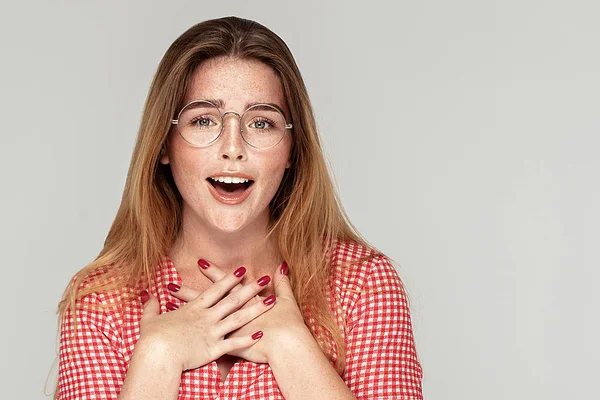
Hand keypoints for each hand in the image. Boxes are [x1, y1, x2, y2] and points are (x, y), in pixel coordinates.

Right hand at [138, 266, 274, 371]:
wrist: (156, 356)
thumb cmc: (152, 339)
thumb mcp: (150, 319)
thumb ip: (151, 306)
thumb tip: (148, 295)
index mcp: (194, 309)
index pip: (215, 290)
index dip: (229, 279)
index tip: (242, 270)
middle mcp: (206, 317)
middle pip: (232, 299)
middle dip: (249, 288)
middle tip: (263, 279)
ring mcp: (212, 332)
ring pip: (238, 318)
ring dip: (256, 309)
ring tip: (271, 300)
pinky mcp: (214, 349)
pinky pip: (234, 343)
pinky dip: (248, 338)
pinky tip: (262, 333)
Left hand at [170, 260, 311, 363]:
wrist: (288, 346)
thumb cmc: (288, 325)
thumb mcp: (286, 300)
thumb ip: (282, 283)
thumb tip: (282, 266)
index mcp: (245, 303)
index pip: (224, 285)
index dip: (213, 274)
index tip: (199, 262)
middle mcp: (232, 315)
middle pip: (207, 303)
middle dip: (189, 294)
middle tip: (172, 285)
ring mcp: (228, 332)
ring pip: (202, 323)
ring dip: (186, 317)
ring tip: (171, 320)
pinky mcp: (228, 347)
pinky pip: (208, 344)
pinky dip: (195, 343)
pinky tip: (181, 342)